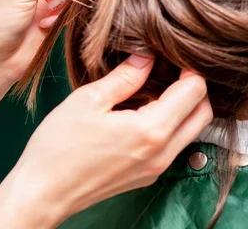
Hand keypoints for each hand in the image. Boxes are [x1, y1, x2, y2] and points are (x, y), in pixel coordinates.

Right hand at [0, 56, 211, 227]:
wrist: (43, 192)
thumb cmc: (59, 147)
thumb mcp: (88, 100)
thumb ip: (124, 77)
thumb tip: (147, 57)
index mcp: (150, 130)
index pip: (194, 92)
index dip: (188, 68)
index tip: (172, 56)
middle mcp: (161, 153)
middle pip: (203, 114)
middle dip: (193, 88)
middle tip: (168, 70)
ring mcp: (155, 168)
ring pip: (190, 132)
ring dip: (182, 108)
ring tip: (151, 89)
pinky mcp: (145, 176)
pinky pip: (172, 146)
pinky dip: (168, 125)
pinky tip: (139, 113)